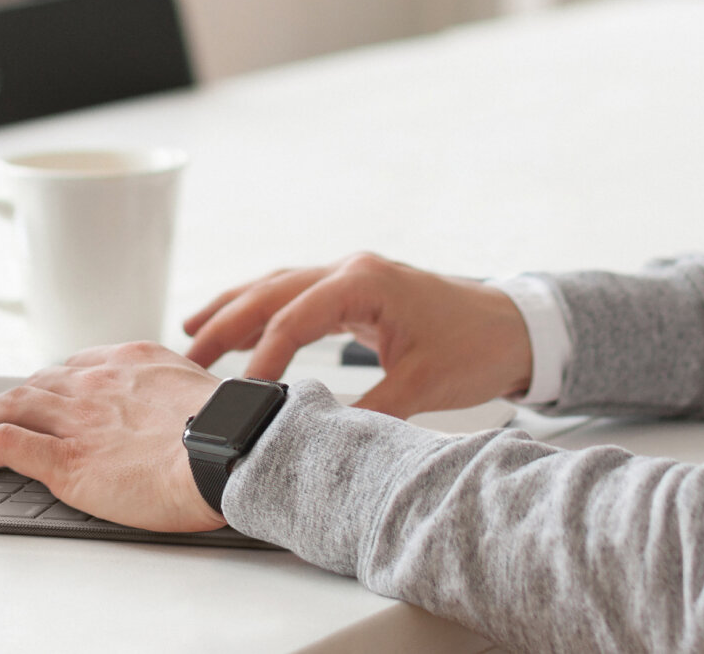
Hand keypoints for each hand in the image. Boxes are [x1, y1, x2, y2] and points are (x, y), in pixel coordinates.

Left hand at [0, 342, 225, 532]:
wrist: (231, 451)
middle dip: (19, 400)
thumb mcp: (201, 389)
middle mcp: (95, 383)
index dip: (59, 385)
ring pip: (11, 405)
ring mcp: (76, 419)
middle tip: (10, 417)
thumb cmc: (230, 430)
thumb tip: (186, 411)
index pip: (77, 366)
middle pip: (37, 382)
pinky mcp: (64, 459)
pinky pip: (5, 444)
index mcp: (129, 362)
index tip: (56, 399)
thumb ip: (177, 394)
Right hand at [183, 253, 531, 418]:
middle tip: (187, 354)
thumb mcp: (424, 385)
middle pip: (271, 292)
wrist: (516, 327)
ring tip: (190, 334)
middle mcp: (350, 270)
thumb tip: (320, 434)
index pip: (295, 317)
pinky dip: (260, 313)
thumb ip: (370, 409)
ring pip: (275, 288)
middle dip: (225, 323)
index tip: (243, 392)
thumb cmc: (477, 348)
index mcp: (365, 282)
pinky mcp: (351, 292)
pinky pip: (292, 297)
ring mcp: (348, 277)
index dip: (264, 355)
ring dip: (234, 311)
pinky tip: (236, 329)